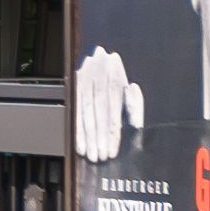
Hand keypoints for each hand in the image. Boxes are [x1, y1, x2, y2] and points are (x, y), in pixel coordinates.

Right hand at [73, 46, 141, 161]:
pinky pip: (74, 111)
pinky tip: (78, 143)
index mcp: (115, 80)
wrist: (100, 52)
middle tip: (99, 158)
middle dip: (98, 139)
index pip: (113, 113)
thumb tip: (136, 125)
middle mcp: (98, 80)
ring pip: (85, 114)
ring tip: (89, 154)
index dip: (112, 134)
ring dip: (86, 137)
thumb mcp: (129, 85)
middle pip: (98, 115)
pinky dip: (76, 128)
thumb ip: (134, 104)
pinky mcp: (74, 86)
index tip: (111, 151)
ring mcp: (83, 82)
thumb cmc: (117, 74)